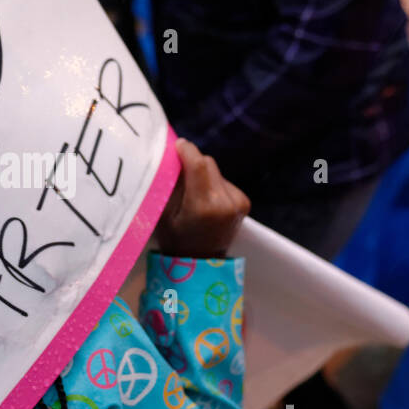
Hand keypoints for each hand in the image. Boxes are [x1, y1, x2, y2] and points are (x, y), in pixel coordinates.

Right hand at [155, 138, 249, 258]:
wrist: (202, 264)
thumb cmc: (176, 240)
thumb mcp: (163, 214)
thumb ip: (169, 185)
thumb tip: (172, 156)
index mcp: (204, 206)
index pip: (198, 164)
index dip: (186, 150)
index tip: (176, 144)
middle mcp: (226, 202)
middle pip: (208, 163)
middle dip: (192, 162)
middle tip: (178, 169)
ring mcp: (238, 202)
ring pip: (216, 171)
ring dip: (202, 174)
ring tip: (191, 192)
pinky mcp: (244, 202)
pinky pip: (224, 181)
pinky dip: (212, 184)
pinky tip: (204, 199)